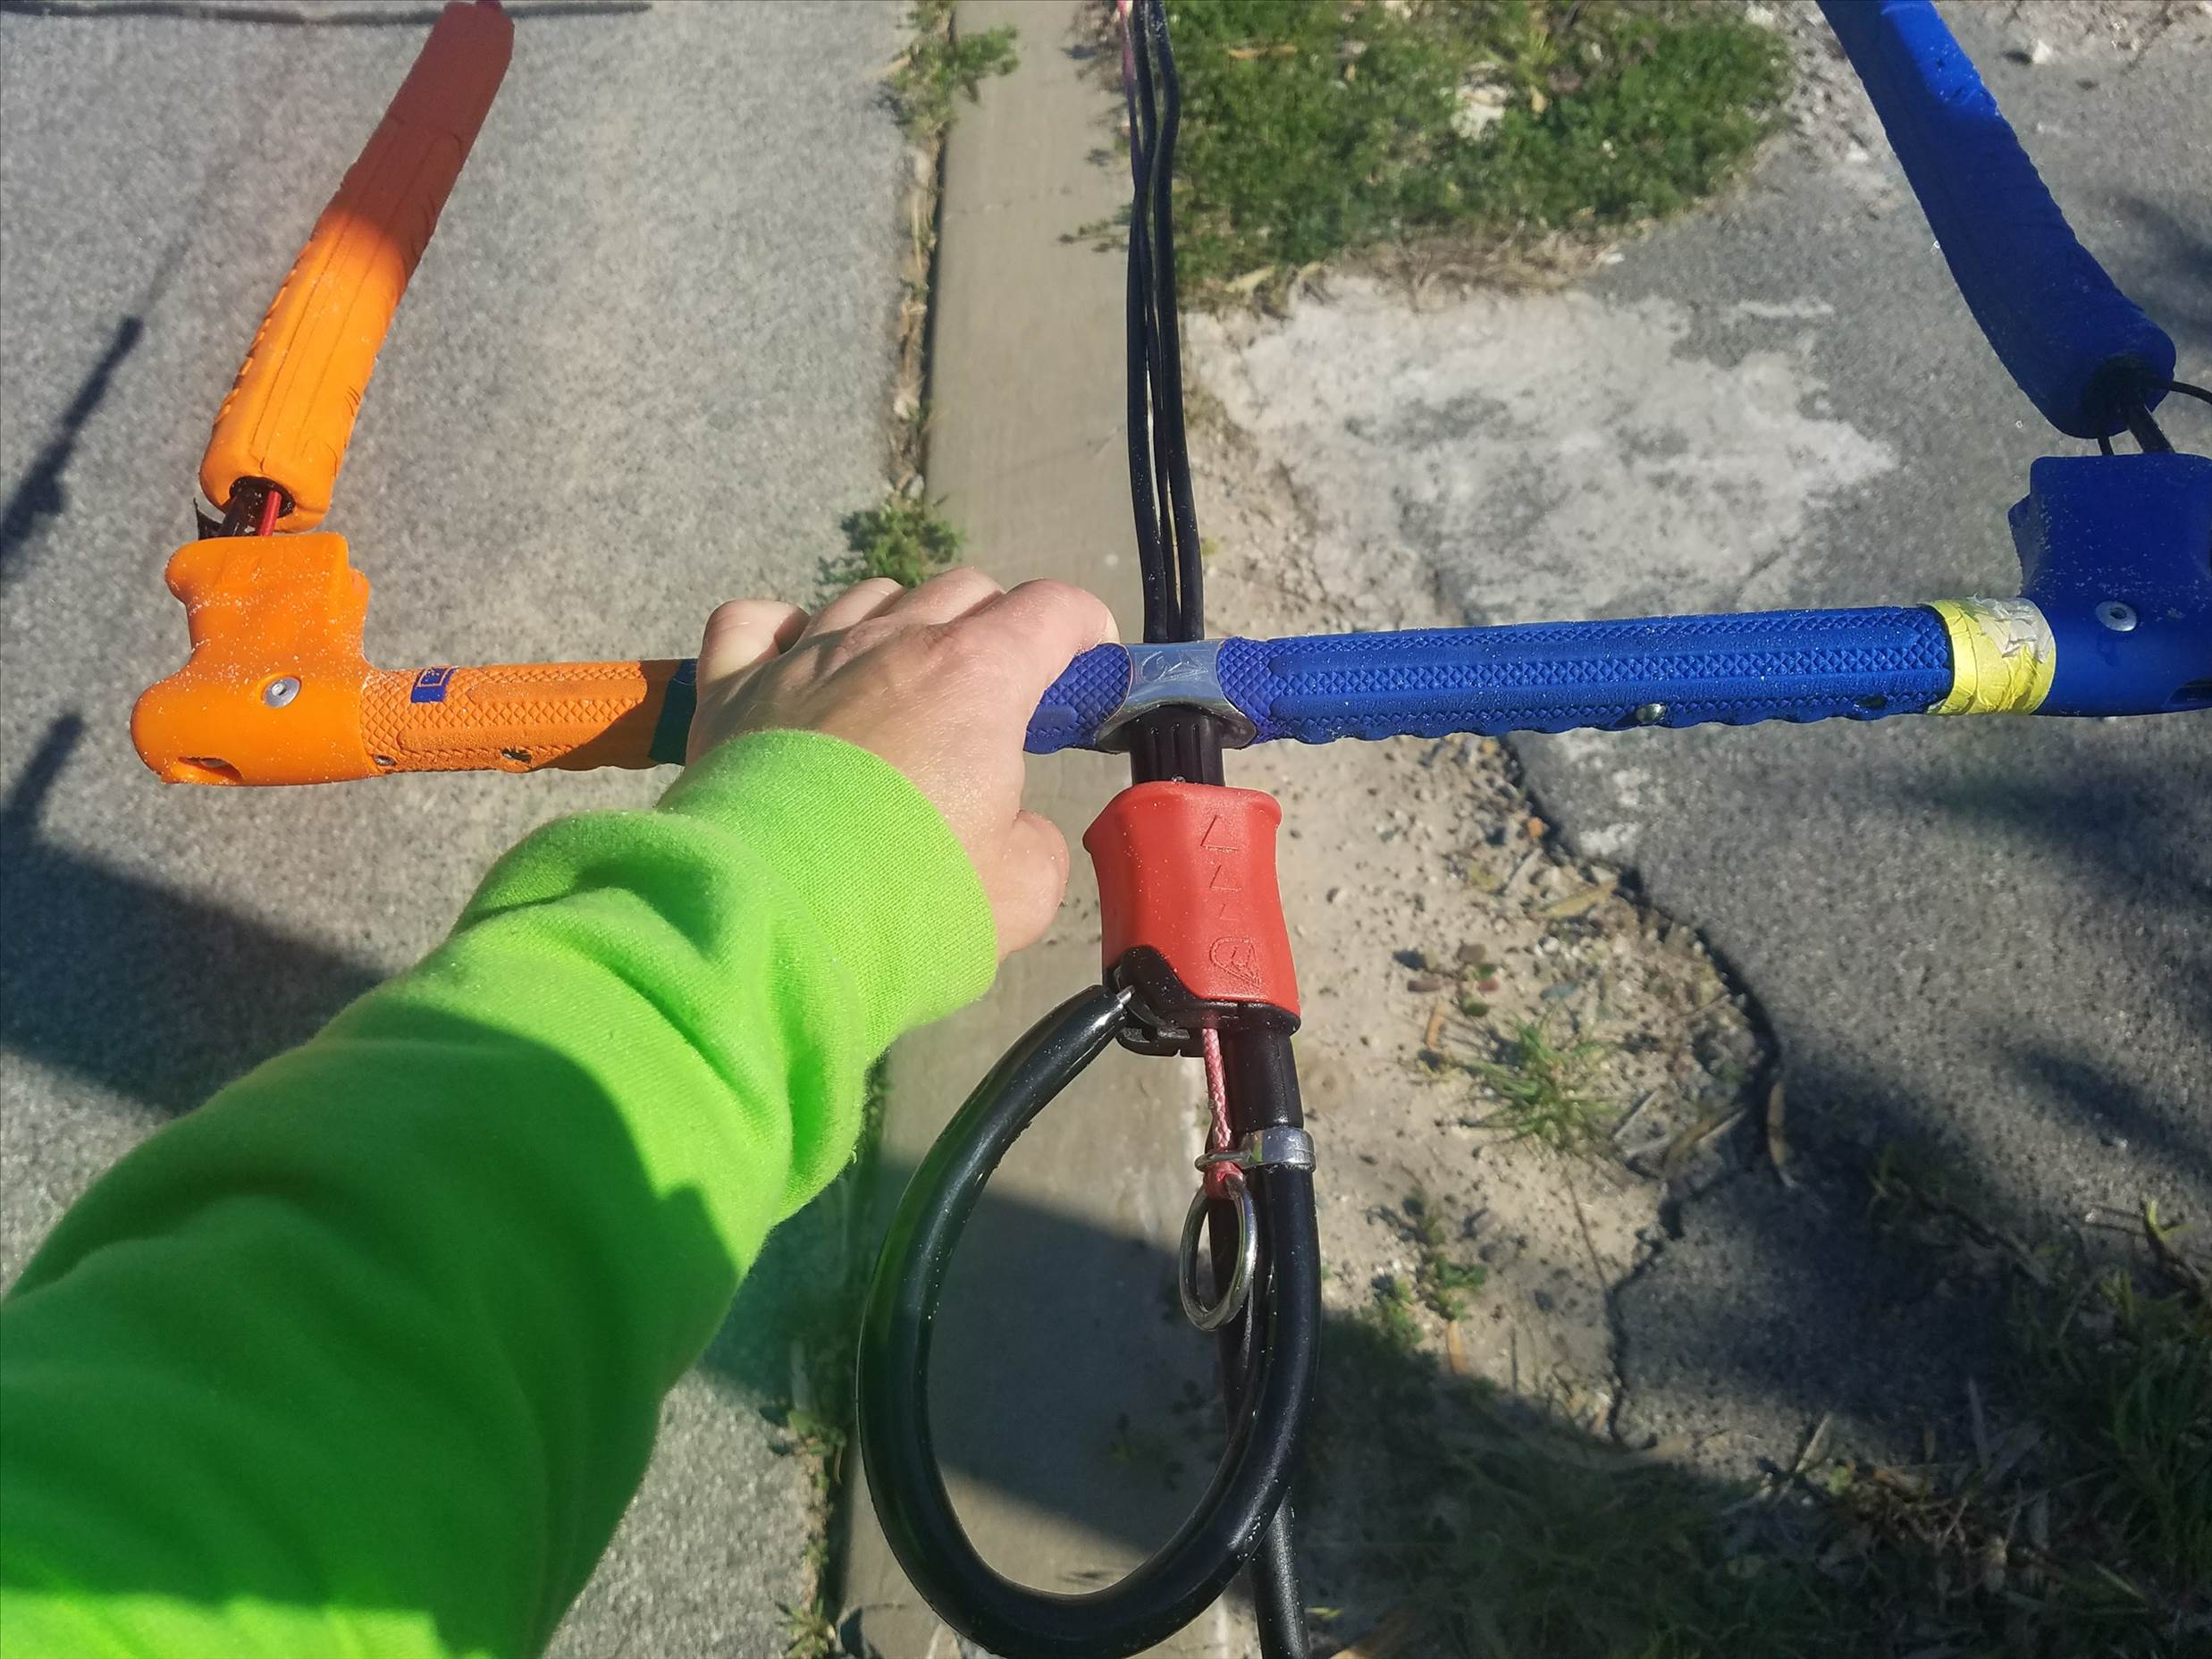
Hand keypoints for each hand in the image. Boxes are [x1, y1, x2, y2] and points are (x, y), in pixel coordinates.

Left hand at [687, 569, 1116, 957]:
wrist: (770, 923)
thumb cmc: (905, 901)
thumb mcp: (1022, 889)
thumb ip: (1035, 842)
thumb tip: (1013, 831)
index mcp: (977, 676)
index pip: (1051, 610)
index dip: (1083, 631)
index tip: (1088, 666)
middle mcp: (890, 644)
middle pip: (965, 591)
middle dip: (999, 628)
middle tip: (1003, 695)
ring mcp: (805, 658)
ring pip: (870, 597)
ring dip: (903, 626)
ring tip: (908, 685)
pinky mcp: (732, 691)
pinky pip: (755, 621)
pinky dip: (784, 630)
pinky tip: (799, 660)